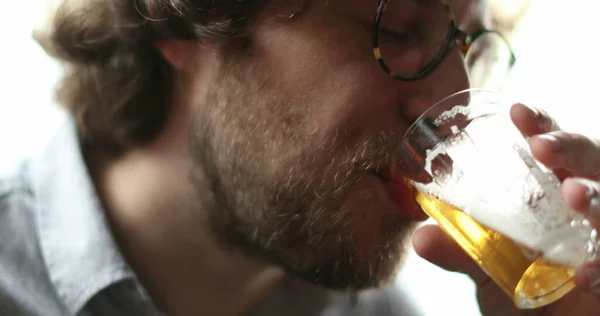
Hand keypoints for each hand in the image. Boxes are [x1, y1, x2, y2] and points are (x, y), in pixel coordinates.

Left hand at [412, 103, 599, 314]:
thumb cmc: (520, 288)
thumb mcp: (486, 266)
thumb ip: (460, 249)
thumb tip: (421, 236)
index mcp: (550, 194)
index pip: (552, 149)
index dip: (542, 125)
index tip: (517, 110)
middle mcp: (581, 208)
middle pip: (591, 163)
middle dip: (571, 147)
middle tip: (542, 146)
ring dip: (596, 196)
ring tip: (572, 194)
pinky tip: (583, 274)